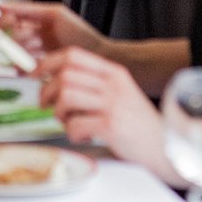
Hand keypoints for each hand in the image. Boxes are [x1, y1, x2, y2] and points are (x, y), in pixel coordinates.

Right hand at [0, 1, 107, 59]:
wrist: (96, 54)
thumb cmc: (79, 32)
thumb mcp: (54, 14)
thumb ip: (28, 9)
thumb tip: (2, 5)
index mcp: (34, 20)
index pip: (8, 19)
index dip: (3, 21)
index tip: (8, 21)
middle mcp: (32, 36)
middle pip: (9, 37)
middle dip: (14, 37)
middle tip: (26, 37)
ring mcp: (34, 52)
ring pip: (14, 52)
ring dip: (19, 51)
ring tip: (32, 49)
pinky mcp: (37, 67)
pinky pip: (22, 67)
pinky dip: (22, 66)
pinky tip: (27, 64)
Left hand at [38, 47, 172, 177]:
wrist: (165, 145)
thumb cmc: (138, 123)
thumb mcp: (121, 92)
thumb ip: (96, 84)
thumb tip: (58, 82)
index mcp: (114, 72)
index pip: (73, 55)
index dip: (48, 62)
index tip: (36, 74)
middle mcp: (113, 84)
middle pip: (65, 75)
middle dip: (47, 91)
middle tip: (46, 105)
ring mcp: (112, 104)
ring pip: (66, 97)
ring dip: (59, 113)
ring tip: (67, 122)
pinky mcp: (110, 125)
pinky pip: (75, 125)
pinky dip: (72, 133)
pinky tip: (83, 136)